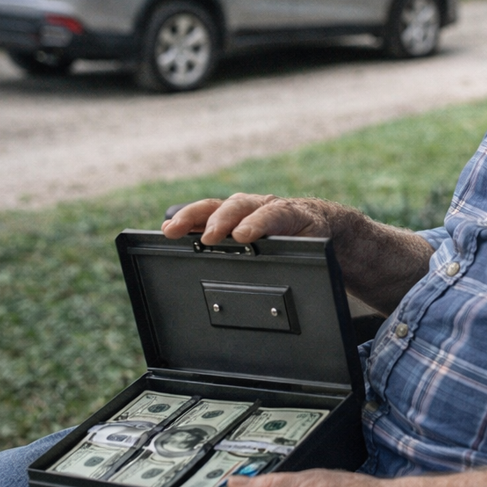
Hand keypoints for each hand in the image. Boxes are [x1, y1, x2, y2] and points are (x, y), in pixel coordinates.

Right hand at [161, 194, 333, 245]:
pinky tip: (169, 229)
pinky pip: (206, 214)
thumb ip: (307, 256)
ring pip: (216, 207)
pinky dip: (188, 221)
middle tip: (208, 237)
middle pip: (238, 206)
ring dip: (193, 217)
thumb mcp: (317, 247)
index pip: (272, 214)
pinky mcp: (228, 214)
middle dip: (221, 221)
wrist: (313, 219)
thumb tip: (294, 282)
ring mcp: (242, 208)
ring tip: (172, 230)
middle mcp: (260, 204)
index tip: (243, 236)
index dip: (257, 224)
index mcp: (287, 212)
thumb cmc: (312, 235)